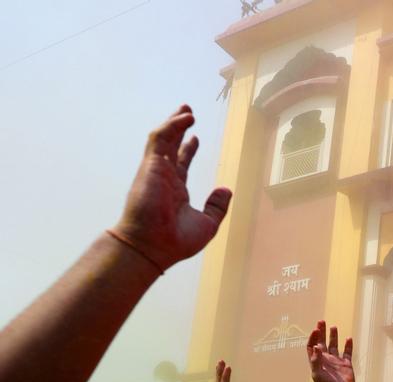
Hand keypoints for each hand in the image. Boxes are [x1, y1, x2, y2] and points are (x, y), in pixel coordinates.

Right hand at [112, 106, 231, 270]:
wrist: (154, 246)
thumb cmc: (176, 240)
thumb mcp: (207, 223)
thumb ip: (217, 206)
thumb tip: (226, 190)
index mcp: (175, 191)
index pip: (181, 164)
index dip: (188, 150)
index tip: (195, 138)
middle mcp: (164, 178)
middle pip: (171, 146)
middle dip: (179, 129)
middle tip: (187, 113)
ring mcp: (156, 170)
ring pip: (164, 139)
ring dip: (174, 122)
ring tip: (187, 109)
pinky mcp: (150, 165)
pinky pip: (159, 139)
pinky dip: (171, 126)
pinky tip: (185, 119)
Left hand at [307, 321, 355, 381]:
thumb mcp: (318, 374)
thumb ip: (316, 359)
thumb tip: (316, 346)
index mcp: (316, 362)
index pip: (311, 346)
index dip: (312, 337)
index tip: (316, 330)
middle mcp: (325, 360)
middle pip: (322, 343)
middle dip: (321, 332)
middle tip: (321, 321)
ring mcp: (336, 362)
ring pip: (334, 346)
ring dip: (333, 336)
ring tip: (333, 326)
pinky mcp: (346, 365)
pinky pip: (347, 353)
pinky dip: (348, 345)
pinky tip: (348, 338)